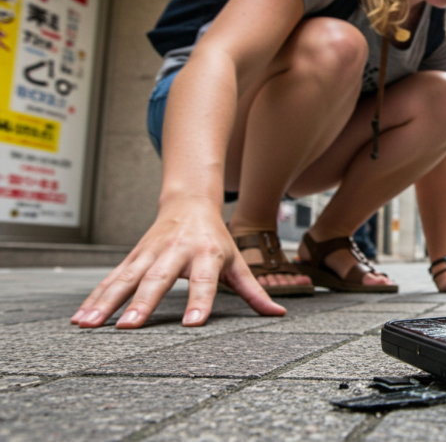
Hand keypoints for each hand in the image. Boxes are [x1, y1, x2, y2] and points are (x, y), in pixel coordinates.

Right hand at [70, 198, 285, 328]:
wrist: (189, 202)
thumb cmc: (216, 238)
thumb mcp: (237, 262)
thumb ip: (254, 291)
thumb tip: (278, 312)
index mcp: (206, 254)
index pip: (205, 282)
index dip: (200, 302)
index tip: (193, 324)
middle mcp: (176, 251)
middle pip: (158, 279)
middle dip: (142, 303)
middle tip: (129, 327)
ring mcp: (150, 253)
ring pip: (126, 278)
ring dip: (106, 302)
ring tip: (89, 325)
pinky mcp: (132, 256)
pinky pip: (111, 278)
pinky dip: (95, 297)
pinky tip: (81, 317)